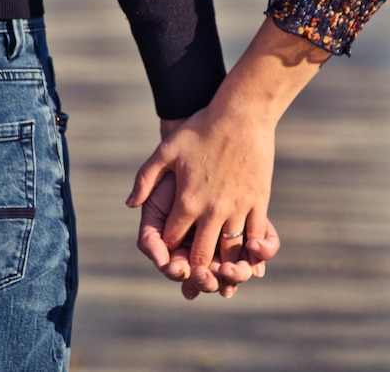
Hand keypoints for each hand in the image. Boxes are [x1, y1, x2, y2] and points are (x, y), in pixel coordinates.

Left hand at [130, 105, 275, 284]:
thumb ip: (144, 179)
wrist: (241, 113)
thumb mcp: (165, 150)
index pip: (173, 239)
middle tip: (194, 276)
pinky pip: (255, 235)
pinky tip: (249, 257)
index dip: (169, 249)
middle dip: (196, 269)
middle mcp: (211, 210)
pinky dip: (252, 252)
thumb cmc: (200, 128)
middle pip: (201, 254)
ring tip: (221, 274)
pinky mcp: (258, 201)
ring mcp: (237, 207)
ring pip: (230, 250)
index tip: (169, 253)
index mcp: (186, 201)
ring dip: (225, 266)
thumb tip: (130, 205)